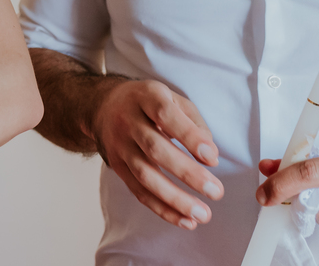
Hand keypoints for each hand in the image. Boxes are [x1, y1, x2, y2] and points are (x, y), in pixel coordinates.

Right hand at [90, 79, 223, 229]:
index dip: (188, 136)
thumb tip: (209, 157)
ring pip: (145, 175)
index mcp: (145, 97)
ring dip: (175, 198)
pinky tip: (185, 220)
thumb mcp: (171, 98)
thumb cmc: (147, 104)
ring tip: (202, 214)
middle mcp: (127, 120)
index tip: (212, 157)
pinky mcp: (116, 166)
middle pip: (155, 149)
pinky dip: (162, 209)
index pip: (165, 115)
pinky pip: (138, 191)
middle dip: (187, 173)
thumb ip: (193, 122)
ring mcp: (119, 145)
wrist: (102, 106)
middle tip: (216, 191)